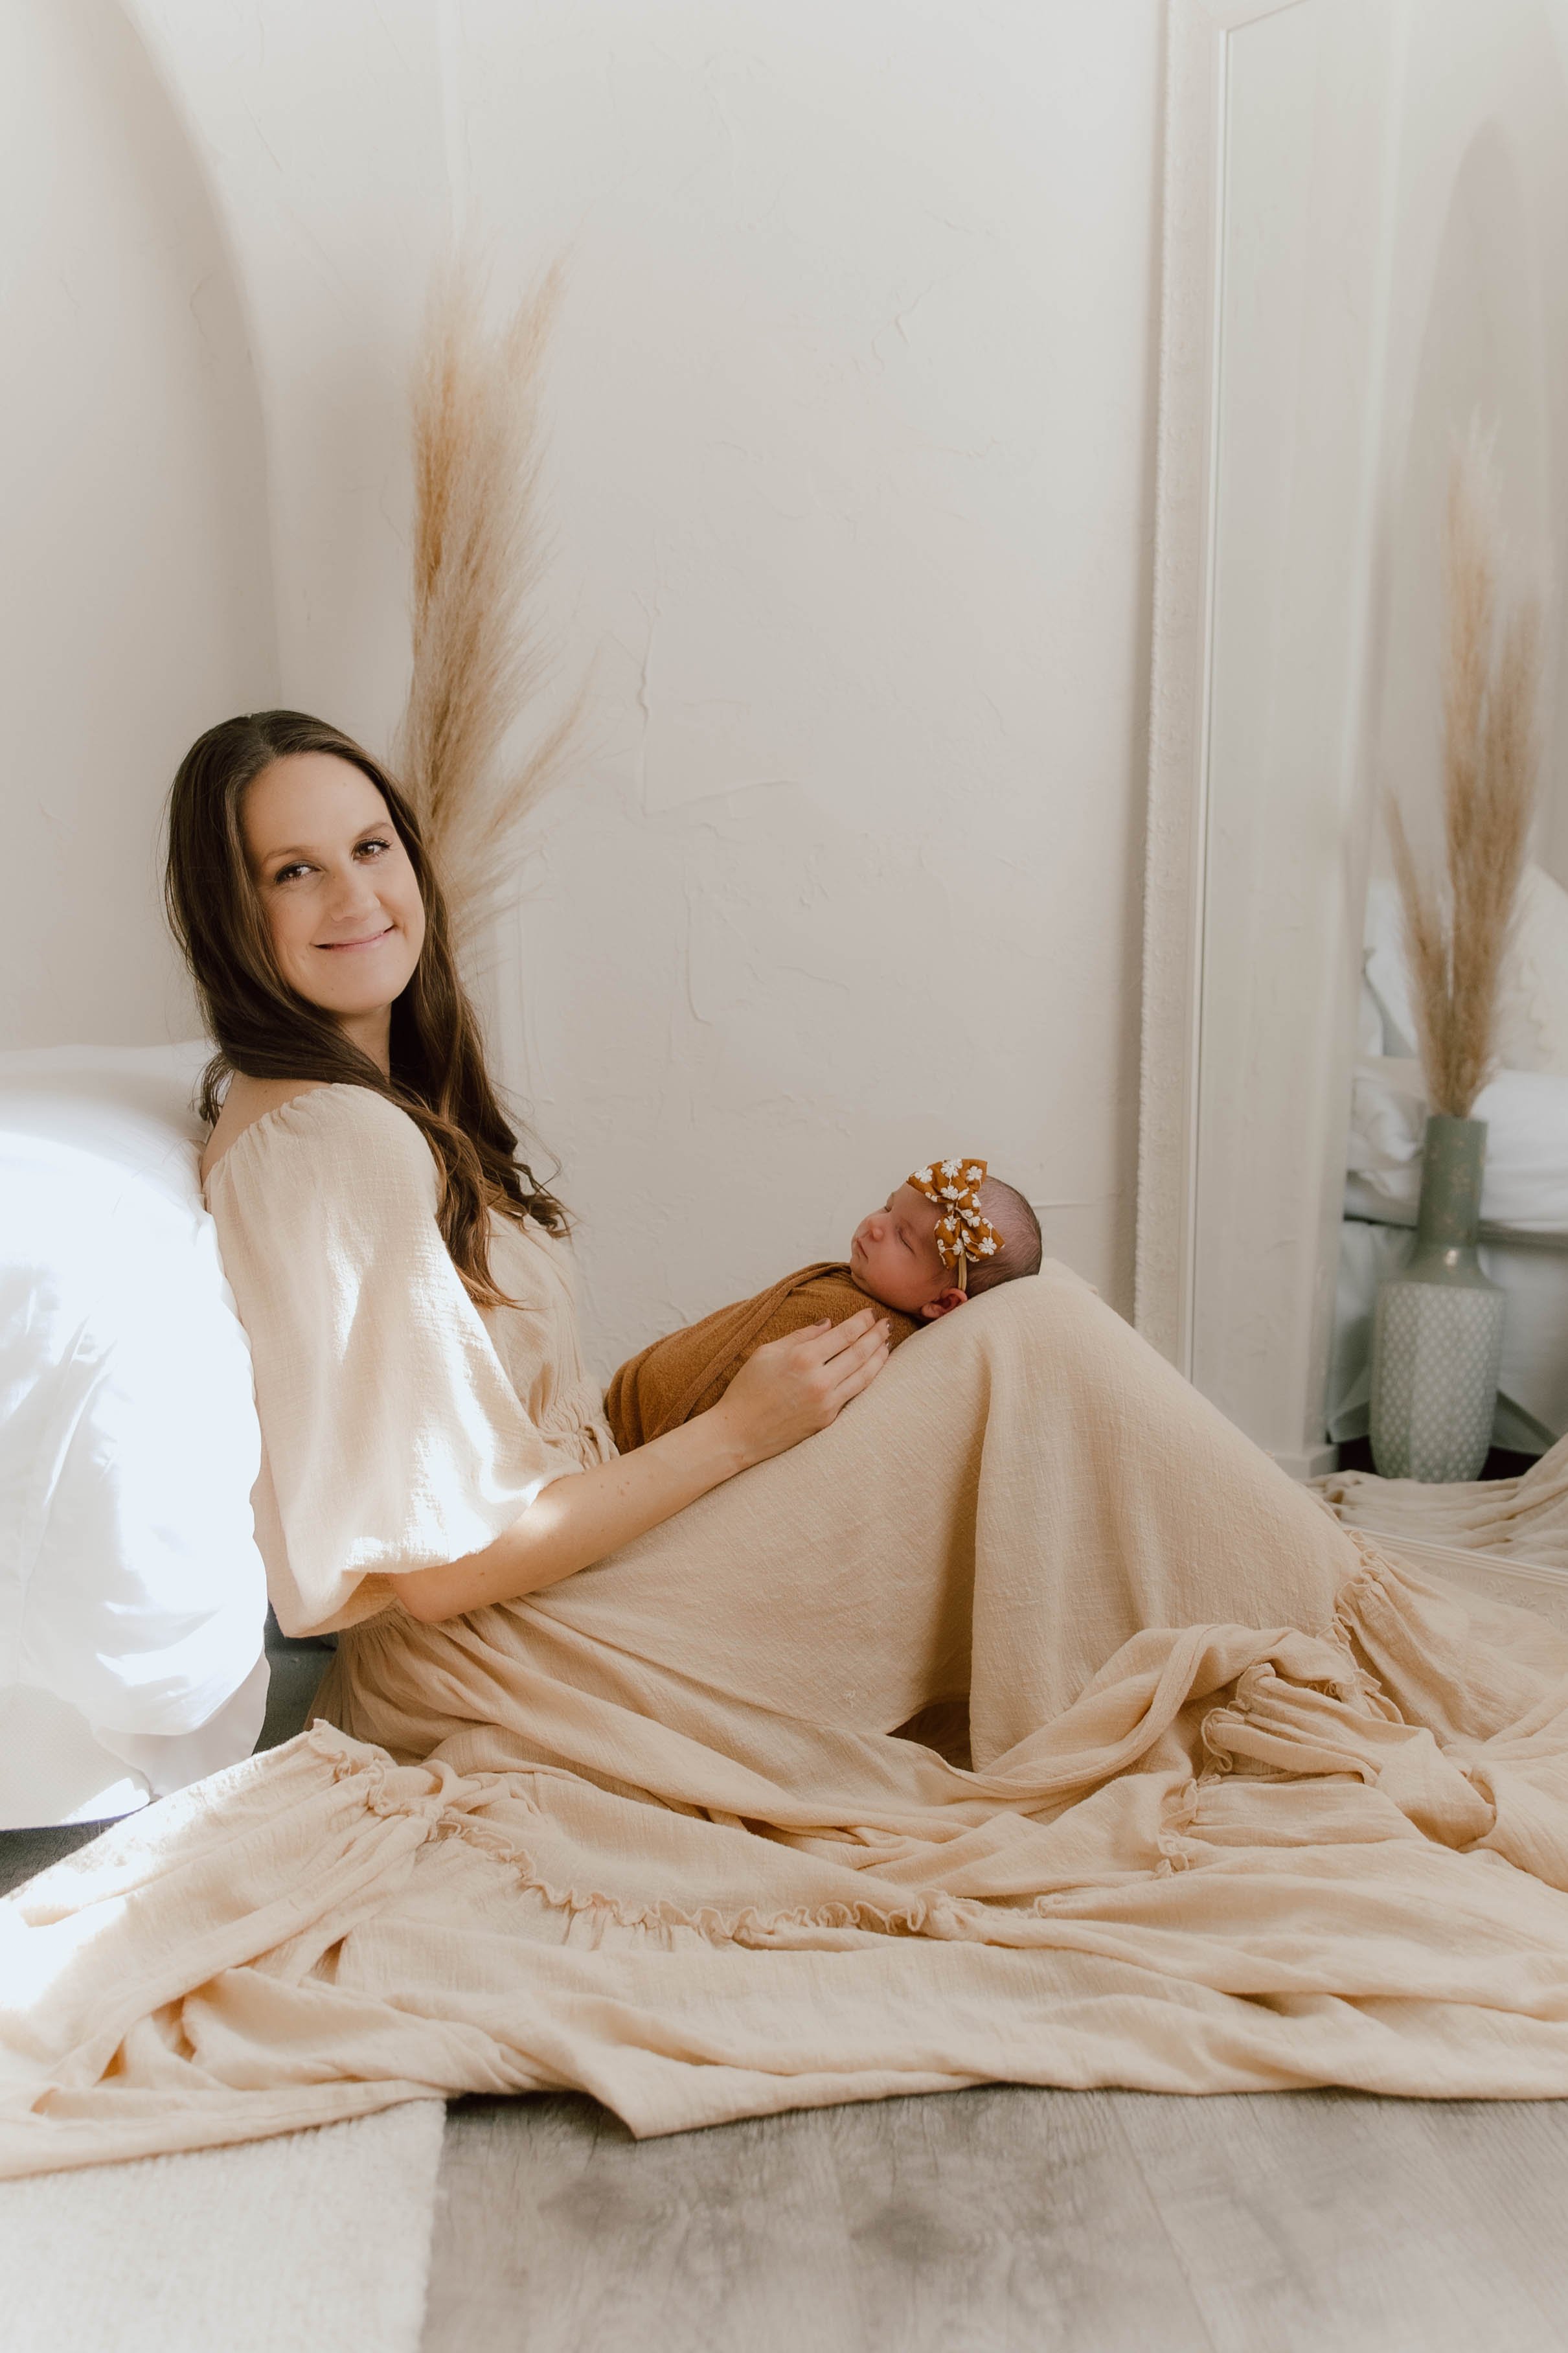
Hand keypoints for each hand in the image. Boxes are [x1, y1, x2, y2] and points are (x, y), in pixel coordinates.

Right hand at [711, 1307, 892, 1467]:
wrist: (738, 1433)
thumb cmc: (747, 1389)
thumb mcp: (767, 1352)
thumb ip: (801, 1336)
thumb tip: (829, 1324)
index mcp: (802, 1357)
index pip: (845, 1334)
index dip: (862, 1321)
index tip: (871, 1312)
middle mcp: (819, 1379)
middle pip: (860, 1351)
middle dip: (877, 1334)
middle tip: (887, 1323)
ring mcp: (827, 1401)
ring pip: (864, 1375)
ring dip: (879, 1357)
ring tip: (887, 1343)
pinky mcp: (828, 1419)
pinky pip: (854, 1393)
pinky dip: (867, 1377)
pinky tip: (872, 1368)